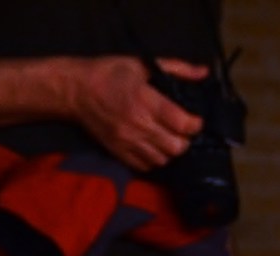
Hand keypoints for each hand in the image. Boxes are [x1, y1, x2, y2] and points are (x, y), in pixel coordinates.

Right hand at [69, 55, 205, 171]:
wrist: (75, 90)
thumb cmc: (110, 73)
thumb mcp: (142, 64)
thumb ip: (176, 68)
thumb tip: (204, 72)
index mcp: (146, 101)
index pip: (183, 124)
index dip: (195, 124)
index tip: (194, 119)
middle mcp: (139, 125)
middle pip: (177, 147)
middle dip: (185, 140)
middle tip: (181, 131)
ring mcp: (128, 141)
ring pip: (163, 160)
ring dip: (170, 151)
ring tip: (167, 138)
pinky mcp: (118, 152)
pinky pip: (145, 167)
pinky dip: (154, 160)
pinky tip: (152, 147)